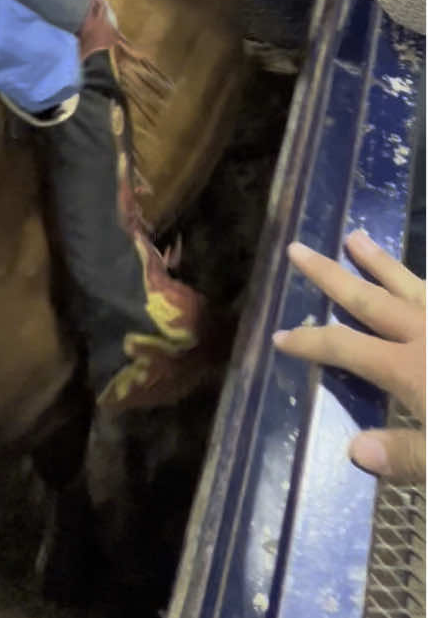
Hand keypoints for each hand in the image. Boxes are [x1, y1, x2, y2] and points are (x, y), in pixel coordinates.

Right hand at [273, 230, 425, 481]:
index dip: (310, 342)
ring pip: (412, 282)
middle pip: (370, 298)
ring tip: (356, 236)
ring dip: (381, 262)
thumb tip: (354, 449)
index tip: (279, 335)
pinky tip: (427, 279)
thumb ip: (410, 454)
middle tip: (298, 249)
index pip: (345, 348)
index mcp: (412, 367)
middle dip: (331, 276)